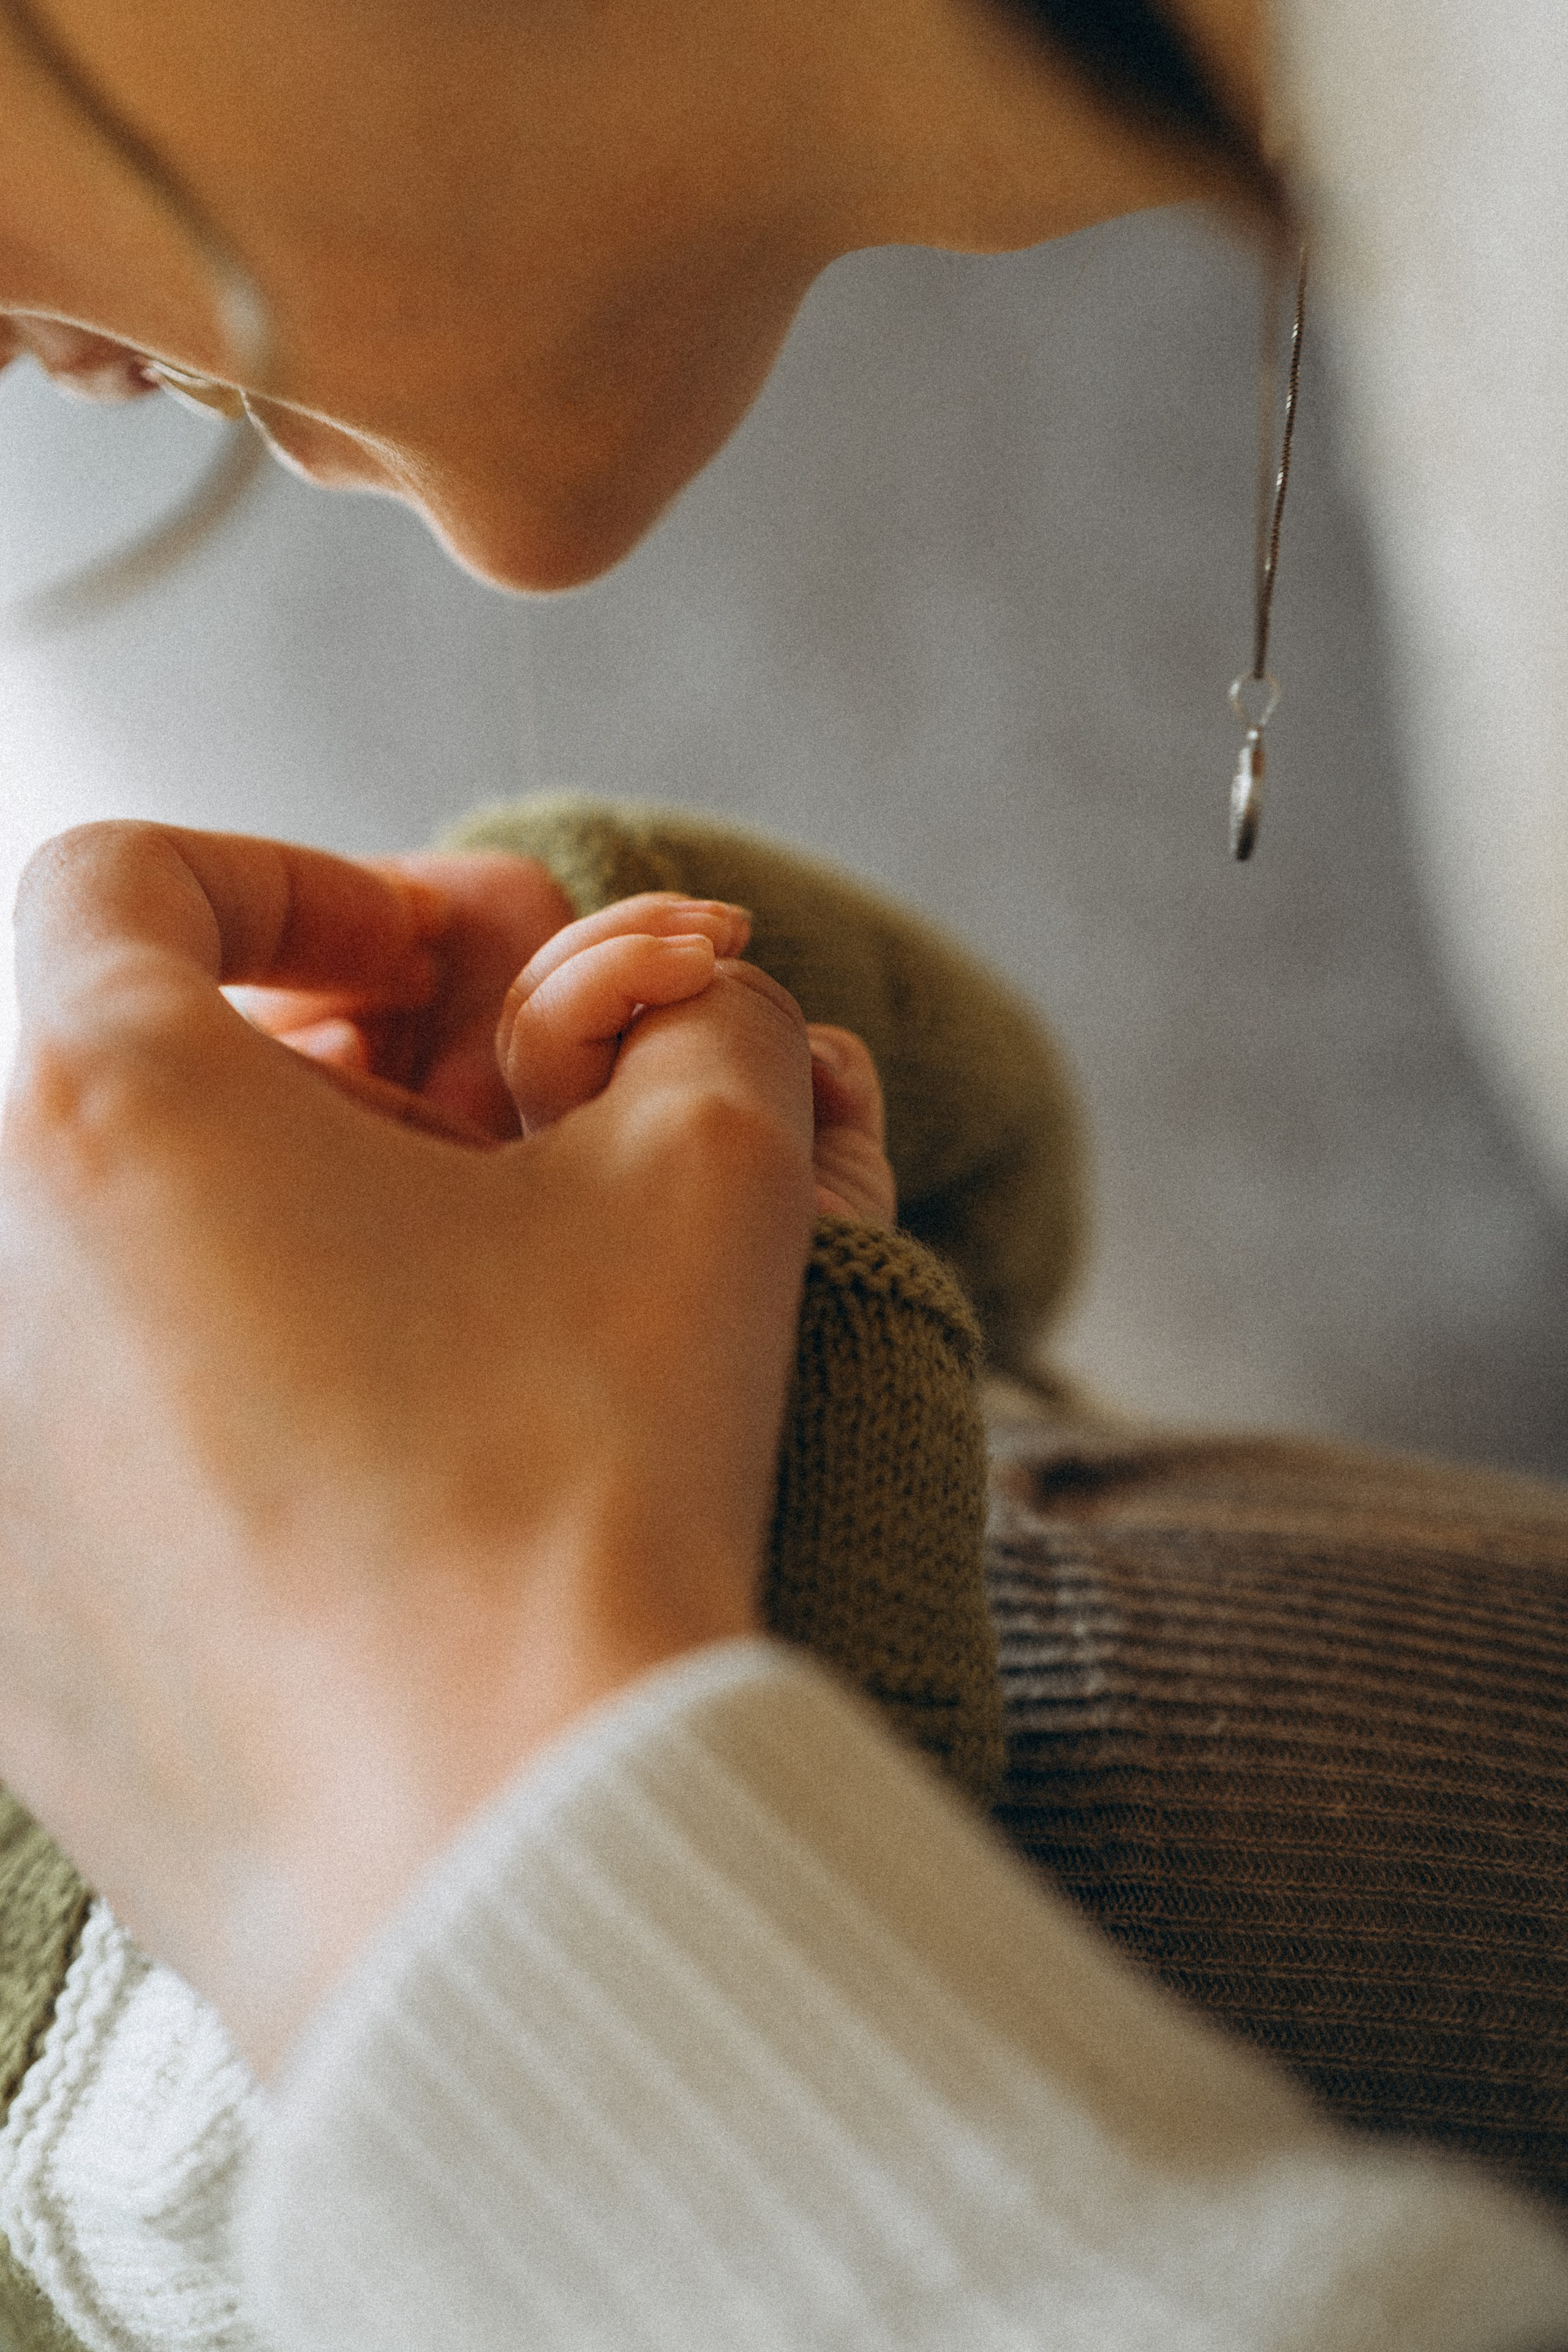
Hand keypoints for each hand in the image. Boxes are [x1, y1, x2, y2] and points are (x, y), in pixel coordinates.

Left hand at [0, 823, 815, 2070]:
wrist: (505, 1846)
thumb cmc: (589, 1485)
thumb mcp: (709, 1180)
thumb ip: (699, 1016)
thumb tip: (667, 1002)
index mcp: (103, 1111)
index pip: (126, 879)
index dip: (299, 883)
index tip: (431, 968)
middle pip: (121, 1073)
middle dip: (315, 1065)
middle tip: (480, 1139)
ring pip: (104, 1254)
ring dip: (270, 1226)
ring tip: (447, 1308)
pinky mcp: (0, 1618)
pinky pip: (91, 1430)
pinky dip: (216, 1389)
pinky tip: (376, 1465)